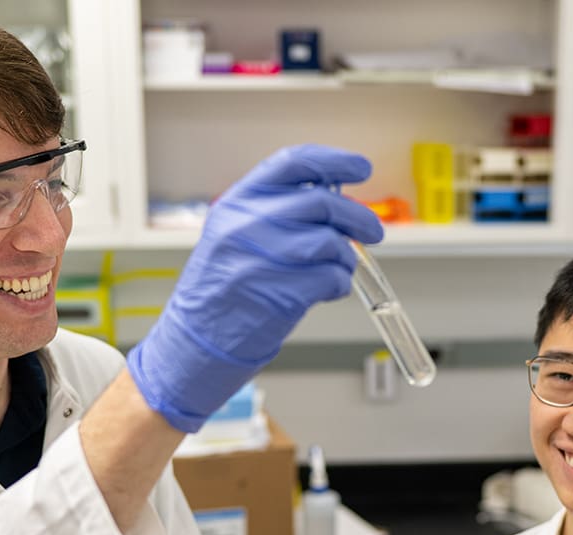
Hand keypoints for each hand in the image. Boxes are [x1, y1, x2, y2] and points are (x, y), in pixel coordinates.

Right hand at [127, 144, 383, 431]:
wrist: (199, 335)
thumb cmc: (224, 284)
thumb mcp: (236, 231)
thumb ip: (279, 210)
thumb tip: (338, 201)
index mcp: (239, 201)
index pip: (294, 163)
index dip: (334, 160)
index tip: (361, 167)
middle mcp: (247, 224)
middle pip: (322, 203)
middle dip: (357, 216)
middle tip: (373, 230)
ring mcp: (263, 259)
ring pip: (332, 242)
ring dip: (347, 257)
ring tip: (340, 268)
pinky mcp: (281, 293)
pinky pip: (332, 278)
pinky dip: (340, 284)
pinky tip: (328, 289)